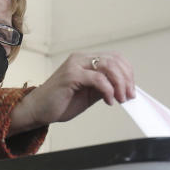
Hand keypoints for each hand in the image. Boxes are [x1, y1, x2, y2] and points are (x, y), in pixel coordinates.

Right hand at [9, 52, 134, 134]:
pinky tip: (109, 101)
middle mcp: (81, 58)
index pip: (115, 58)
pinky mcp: (71, 75)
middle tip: (129, 96)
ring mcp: (75, 65)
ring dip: (119, 84)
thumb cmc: (60, 103)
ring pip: (108, 67)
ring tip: (120, 99)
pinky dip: (107, 90)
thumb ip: (104, 88)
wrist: (37, 110)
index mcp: (86, 60)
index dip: (127, 72)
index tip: (131, 90)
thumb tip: (124, 89)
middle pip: (114, 60)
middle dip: (126, 79)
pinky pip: (97, 78)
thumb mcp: (89, 94)